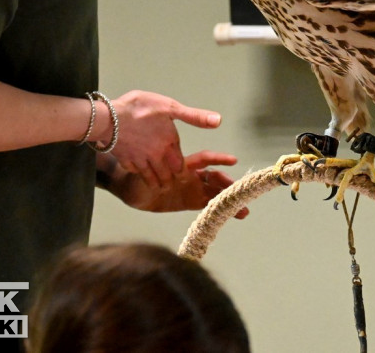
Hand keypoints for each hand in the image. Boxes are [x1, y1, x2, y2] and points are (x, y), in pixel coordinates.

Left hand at [98, 150, 248, 217]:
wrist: (128, 189)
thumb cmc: (136, 171)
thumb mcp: (146, 163)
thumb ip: (157, 162)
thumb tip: (164, 161)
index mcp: (183, 164)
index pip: (205, 159)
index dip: (218, 159)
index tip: (233, 160)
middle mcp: (190, 175)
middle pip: (214, 179)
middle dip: (229, 185)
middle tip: (243, 193)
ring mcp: (190, 189)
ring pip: (214, 194)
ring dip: (229, 201)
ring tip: (245, 211)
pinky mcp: (188, 202)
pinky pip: (207, 206)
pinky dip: (219, 211)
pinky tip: (232, 216)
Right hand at [105, 90, 219, 186]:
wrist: (107, 118)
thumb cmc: (139, 108)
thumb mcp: (170, 107)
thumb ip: (194, 116)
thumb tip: (218, 121)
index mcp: (170, 143)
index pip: (182, 166)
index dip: (184, 171)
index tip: (186, 174)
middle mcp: (157, 156)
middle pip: (168, 177)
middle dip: (172, 180)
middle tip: (174, 182)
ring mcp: (140, 161)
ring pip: (152, 179)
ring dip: (157, 182)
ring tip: (160, 184)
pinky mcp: (125, 160)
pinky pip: (134, 172)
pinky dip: (138, 174)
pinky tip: (138, 171)